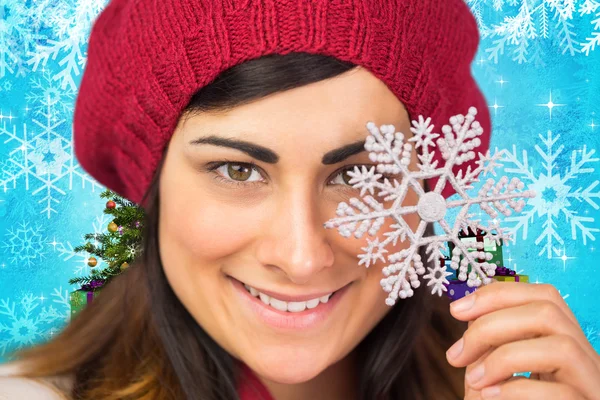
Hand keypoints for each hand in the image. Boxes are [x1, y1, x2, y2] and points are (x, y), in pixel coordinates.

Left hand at [445, 281, 599, 398]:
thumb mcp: (497, 373)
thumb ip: (487, 345)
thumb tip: (466, 313)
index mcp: (563, 341)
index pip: (544, 296)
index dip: (498, 294)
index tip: (456, 309)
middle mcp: (585, 359)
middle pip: (549, 313)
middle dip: (492, 324)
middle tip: (455, 354)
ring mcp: (592, 386)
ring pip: (562, 347)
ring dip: (506, 356)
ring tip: (474, 380)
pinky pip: (562, 393)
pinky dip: (518, 389)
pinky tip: (490, 396)